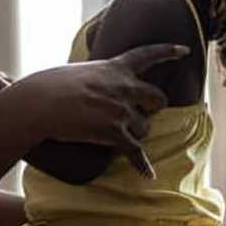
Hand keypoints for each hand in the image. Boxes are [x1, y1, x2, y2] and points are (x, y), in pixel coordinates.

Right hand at [19, 43, 188, 178]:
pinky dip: (141, 164)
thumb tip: (93, 91)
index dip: (168, 51)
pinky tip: (147, 174)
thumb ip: (95, 78)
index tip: (185, 51)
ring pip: (144, 128)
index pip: (147, 54)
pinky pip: (135, 152)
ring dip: (135, 134)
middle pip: (157, 98)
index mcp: (114, 67)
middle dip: (153, 107)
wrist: (40, 102)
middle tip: (144, 113)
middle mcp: (124, 87)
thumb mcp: (78, 72)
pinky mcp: (114, 133)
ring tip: (116, 137)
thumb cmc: (49, 85)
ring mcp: (121, 111)